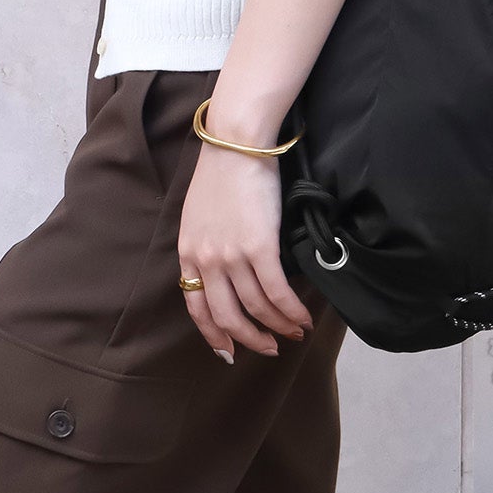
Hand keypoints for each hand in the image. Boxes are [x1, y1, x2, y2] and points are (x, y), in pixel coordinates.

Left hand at [177, 141, 315, 359]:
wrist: (237, 142)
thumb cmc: (224, 169)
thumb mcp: (200, 212)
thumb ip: (206, 243)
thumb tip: (225, 268)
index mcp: (189, 251)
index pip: (196, 306)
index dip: (214, 334)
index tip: (229, 350)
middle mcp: (207, 259)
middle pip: (227, 316)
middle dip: (250, 339)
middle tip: (270, 347)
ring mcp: (232, 255)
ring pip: (256, 308)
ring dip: (278, 326)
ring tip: (294, 332)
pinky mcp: (259, 247)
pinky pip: (277, 293)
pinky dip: (292, 311)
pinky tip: (304, 318)